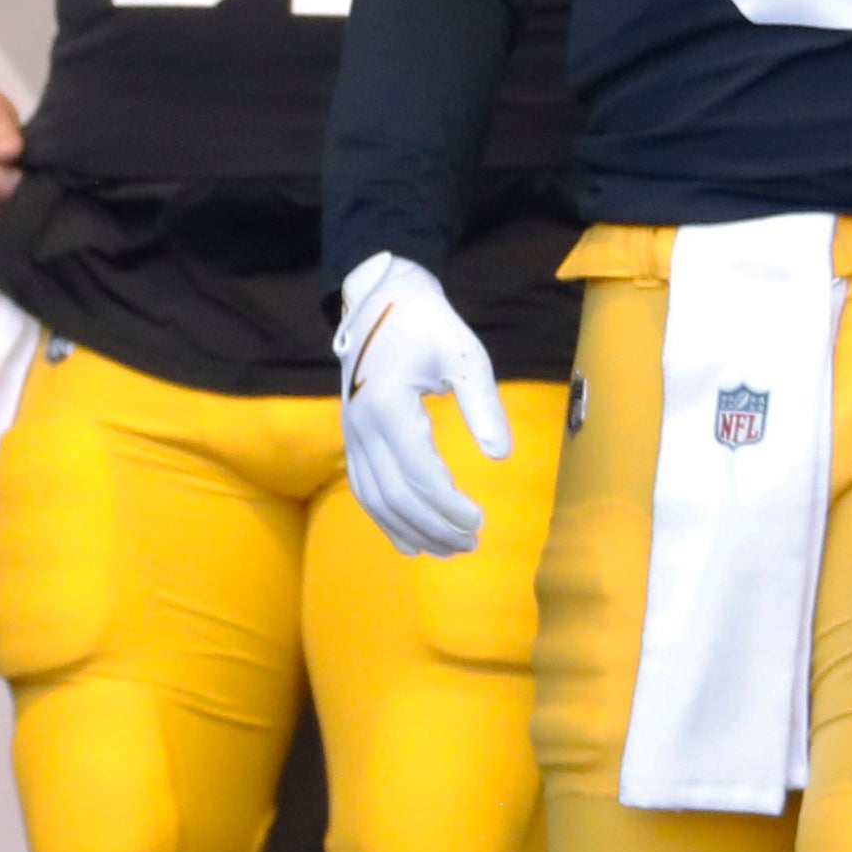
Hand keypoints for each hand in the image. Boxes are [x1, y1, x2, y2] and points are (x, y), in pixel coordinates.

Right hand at [0, 81, 24, 237]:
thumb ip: (4, 135)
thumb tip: (11, 156)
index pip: (19, 194)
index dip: (34, 178)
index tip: (33, 162)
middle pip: (13, 211)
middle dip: (25, 192)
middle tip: (22, 166)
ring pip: (6, 222)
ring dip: (12, 204)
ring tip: (8, 175)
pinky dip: (0, 212)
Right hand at [334, 251, 511, 558]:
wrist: (382, 301)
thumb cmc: (428, 325)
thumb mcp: (464, 355)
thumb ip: (482, 405)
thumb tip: (500, 455)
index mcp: (389, 406)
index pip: (420, 475)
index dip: (450, 507)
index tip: (480, 521)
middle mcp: (361, 426)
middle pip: (396, 497)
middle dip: (434, 528)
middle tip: (471, 544)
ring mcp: (351, 433)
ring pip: (375, 500)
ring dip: (410, 531)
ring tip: (446, 550)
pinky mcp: (350, 436)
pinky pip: (362, 489)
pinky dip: (385, 520)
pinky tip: (409, 541)